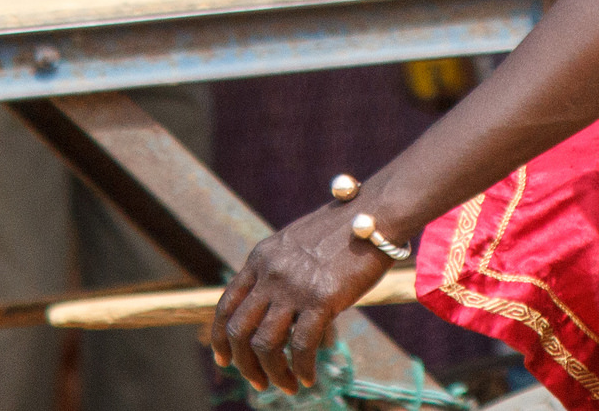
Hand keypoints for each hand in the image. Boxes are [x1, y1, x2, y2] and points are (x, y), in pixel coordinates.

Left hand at [210, 203, 391, 393]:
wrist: (378, 212)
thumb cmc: (346, 228)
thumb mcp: (299, 242)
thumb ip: (281, 270)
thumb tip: (281, 306)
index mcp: (261, 257)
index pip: (225, 305)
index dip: (219, 338)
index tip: (224, 359)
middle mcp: (270, 272)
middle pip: (238, 330)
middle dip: (244, 364)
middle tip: (259, 382)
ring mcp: (294, 286)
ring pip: (265, 344)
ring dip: (272, 373)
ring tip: (287, 386)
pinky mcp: (322, 298)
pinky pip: (302, 346)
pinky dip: (302, 368)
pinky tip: (309, 378)